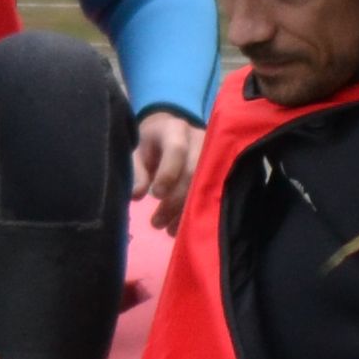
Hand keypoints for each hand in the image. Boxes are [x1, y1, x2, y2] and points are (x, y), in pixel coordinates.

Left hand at [134, 107, 204, 230]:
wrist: (170, 134)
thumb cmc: (151, 146)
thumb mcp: (138, 153)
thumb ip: (137, 171)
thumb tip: (137, 194)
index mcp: (175, 129)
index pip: (176, 149)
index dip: (168, 173)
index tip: (156, 195)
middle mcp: (199, 140)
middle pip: (194, 171)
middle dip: (175, 200)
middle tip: (156, 222)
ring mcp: (214, 154)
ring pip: (206, 185)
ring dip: (186, 210)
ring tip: (167, 229)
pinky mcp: (221, 169)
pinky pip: (213, 193)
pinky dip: (197, 212)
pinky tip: (181, 226)